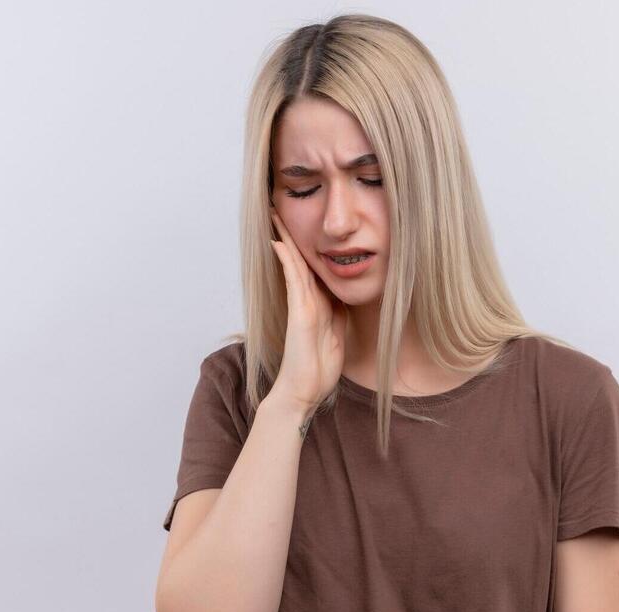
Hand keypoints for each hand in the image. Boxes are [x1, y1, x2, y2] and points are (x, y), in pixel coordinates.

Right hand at [267, 207, 347, 411]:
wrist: (304, 392)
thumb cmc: (318, 370)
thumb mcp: (336, 334)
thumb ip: (337, 313)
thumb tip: (342, 296)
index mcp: (317, 306)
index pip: (312, 269)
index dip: (308, 248)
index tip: (304, 228)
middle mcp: (307, 302)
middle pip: (300, 261)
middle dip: (291, 237)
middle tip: (278, 212)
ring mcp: (302, 307)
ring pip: (295, 266)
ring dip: (286, 240)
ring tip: (275, 218)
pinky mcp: (300, 314)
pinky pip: (294, 281)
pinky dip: (288, 261)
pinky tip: (281, 244)